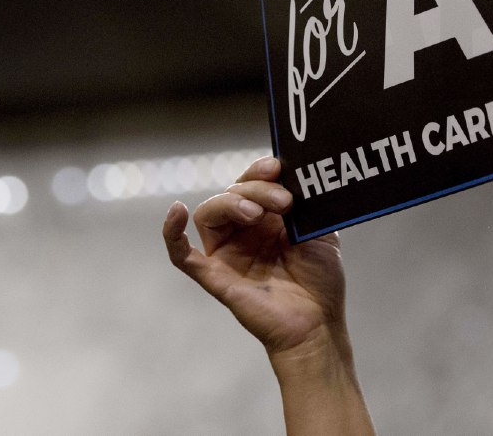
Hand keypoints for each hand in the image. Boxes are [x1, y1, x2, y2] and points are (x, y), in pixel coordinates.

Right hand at [162, 156, 347, 359]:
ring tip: (257, 214)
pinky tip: (176, 212)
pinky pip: (182, 255)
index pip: (252, 183)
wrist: (319, 324)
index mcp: (268, 219)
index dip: (259, 171)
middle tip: (283, 202)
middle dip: (256, 189)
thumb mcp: (320, 231)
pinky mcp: (215, 276)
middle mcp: (244, 232)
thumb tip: (293, 176)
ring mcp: (228, 253)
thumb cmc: (321, 281)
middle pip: (232, 193)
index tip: (277, 167)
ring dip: (229, 203)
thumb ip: (305, 204)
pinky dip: (171, 232)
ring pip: (210, 213)